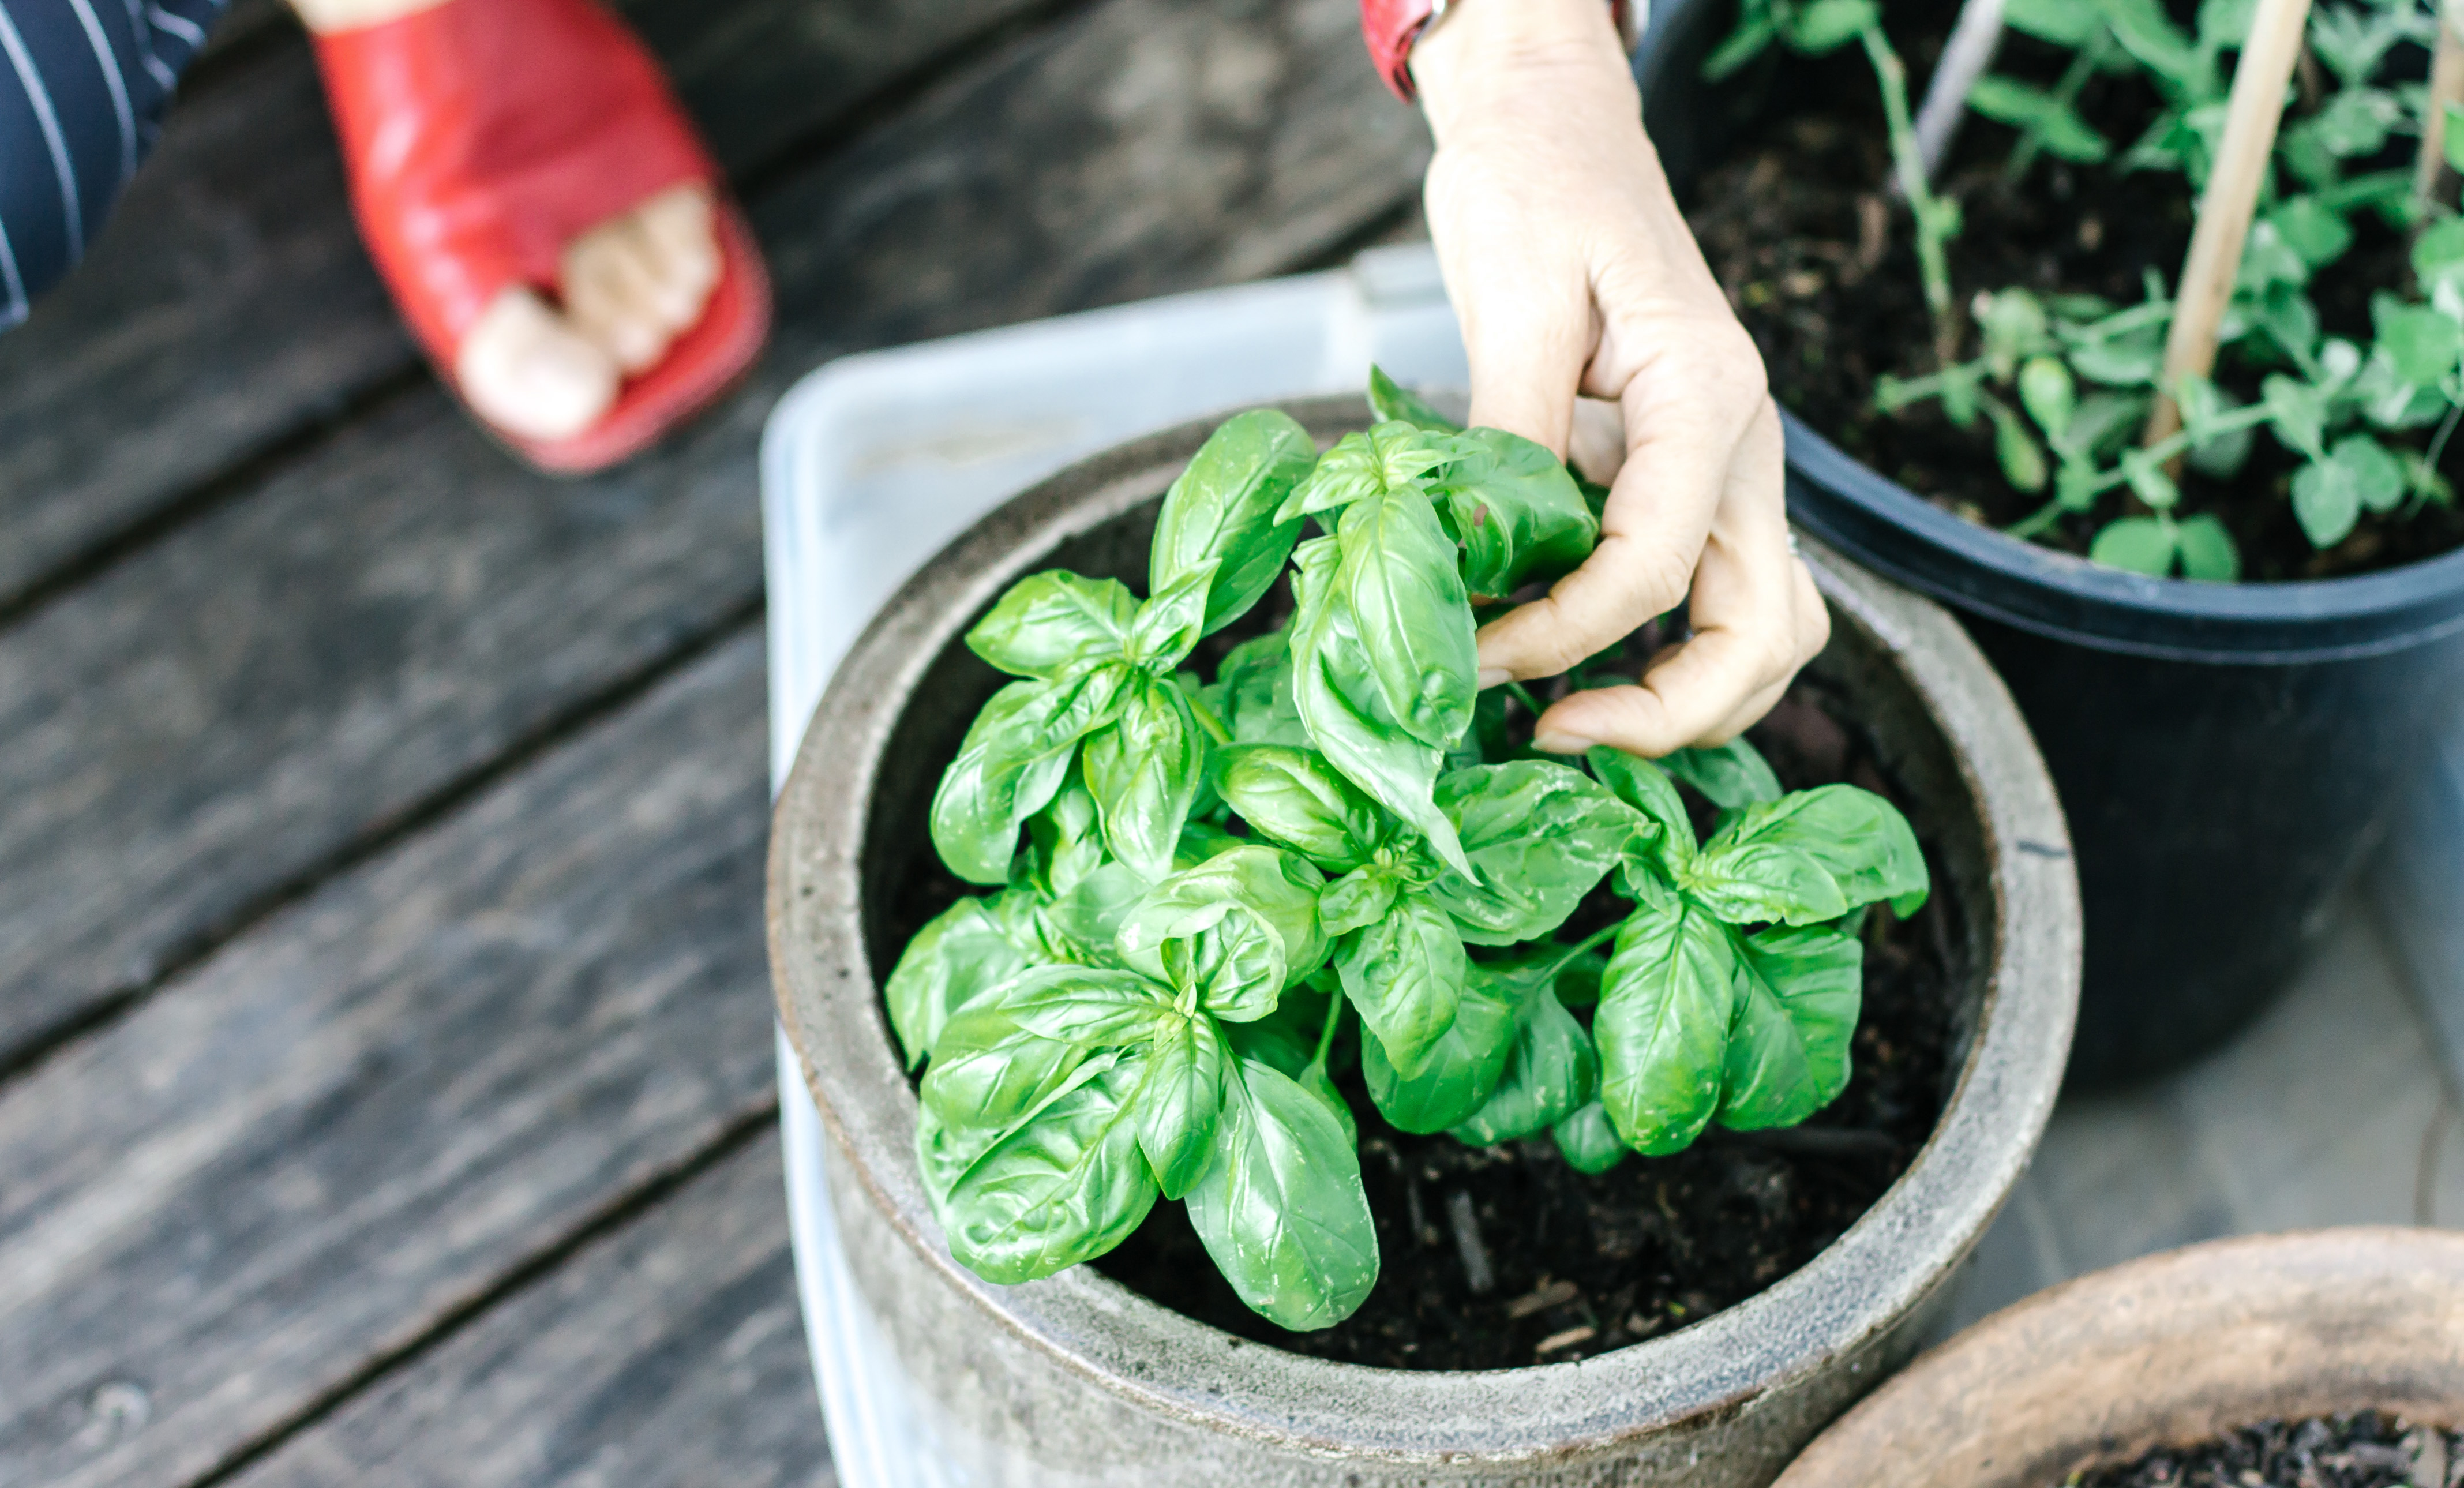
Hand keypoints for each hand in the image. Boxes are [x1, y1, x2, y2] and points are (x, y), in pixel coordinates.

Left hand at [1410, 0, 1828, 756]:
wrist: (1556, 128)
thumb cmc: (1536, 185)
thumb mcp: (1515, 294)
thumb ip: (1510, 432)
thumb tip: (1481, 560)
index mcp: (1710, 396)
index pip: (1658, 566)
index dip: (1566, 637)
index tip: (1479, 662)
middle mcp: (1743, 445)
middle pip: (1762, 632)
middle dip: (1666, 712)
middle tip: (1548, 734)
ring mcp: (1728, 469)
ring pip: (1763, 631)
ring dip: (1684, 701)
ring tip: (1568, 718)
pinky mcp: (1689, 483)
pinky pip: (1712, 599)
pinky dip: (1663, 657)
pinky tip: (1573, 667)